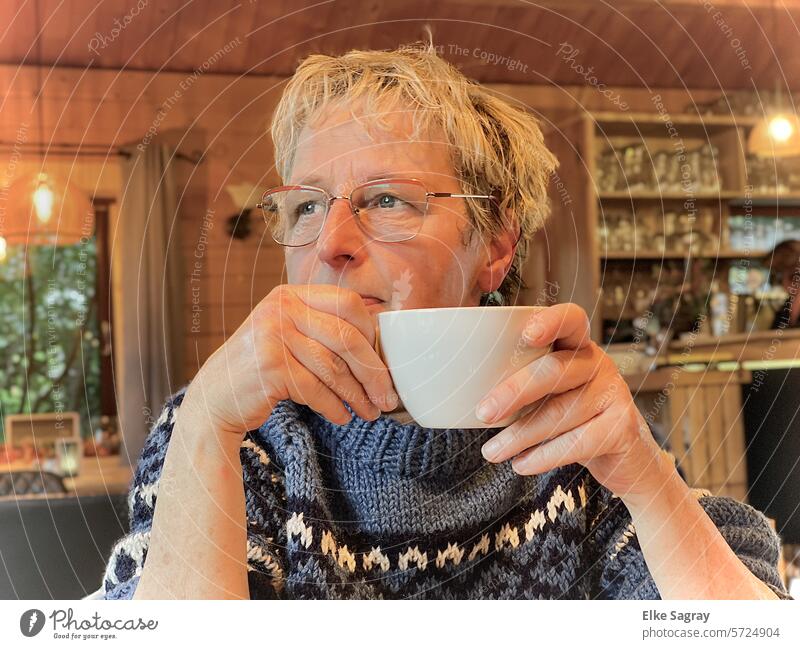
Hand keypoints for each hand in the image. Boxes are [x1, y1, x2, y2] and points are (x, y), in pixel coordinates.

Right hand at [186, 284, 398, 439]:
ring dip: (357, 396)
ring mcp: (273, 335)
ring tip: (370, 412)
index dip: (372, 335)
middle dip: (373, 372)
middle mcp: (281, 308)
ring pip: (333, 367)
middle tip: (387, 398)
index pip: (348, 303)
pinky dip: (334, 407)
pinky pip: (316, 389)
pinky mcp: (270, 367)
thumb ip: (322, 329)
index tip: (384, 362)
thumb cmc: (262, 369)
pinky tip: (342, 417)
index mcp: (291, 294)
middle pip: (346, 337)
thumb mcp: (288, 335)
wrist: (215, 397)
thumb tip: (380, 347)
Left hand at [476, 302, 666, 502]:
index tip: (526, 334)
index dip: (552, 321)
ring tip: (491, 452)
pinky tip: (521, 464)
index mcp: (577, 347)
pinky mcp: (621, 428)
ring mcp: (614, 394)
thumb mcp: (550, 395)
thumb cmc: (573, 419)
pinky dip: (544, 456)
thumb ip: (522, 386)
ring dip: (519, 435)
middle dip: (514, 392)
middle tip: (483, 413)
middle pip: (554, 370)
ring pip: (559, 413)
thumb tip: (468, 399)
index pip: (571, 320)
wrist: (625, 458)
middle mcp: (598, 363)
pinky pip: (577, 442)